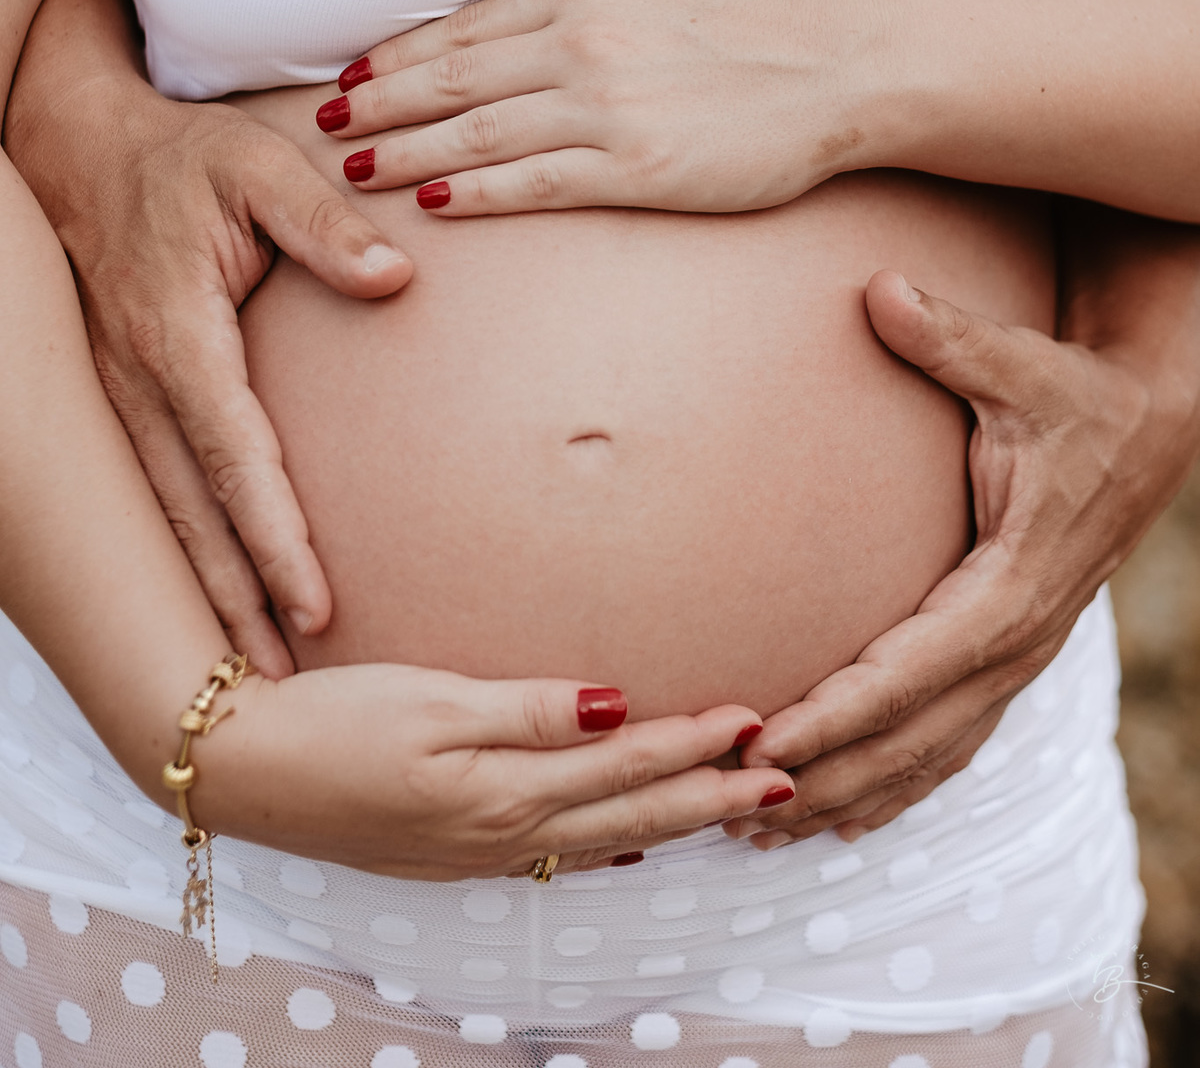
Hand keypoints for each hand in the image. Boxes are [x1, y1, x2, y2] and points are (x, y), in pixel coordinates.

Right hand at [6, 75, 410, 677]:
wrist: (81, 147)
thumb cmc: (182, 158)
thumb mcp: (258, 166)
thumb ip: (324, 221)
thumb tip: (394, 277)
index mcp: (179, 334)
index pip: (234, 457)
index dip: (275, 537)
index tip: (317, 606)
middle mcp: (140, 380)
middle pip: (192, 515)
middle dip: (236, 603)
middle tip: (285, 688)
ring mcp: (120, 395)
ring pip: (166, 515)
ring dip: (207, 593)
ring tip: (254, 669)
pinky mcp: (122, 398)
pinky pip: (155, 489)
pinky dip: (185, 550)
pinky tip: (218, 591)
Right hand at [201, 668, 793, 878]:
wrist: (245, 771)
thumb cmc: (334, 721)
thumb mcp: (432, 701)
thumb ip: (530, 710)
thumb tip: (618, 703)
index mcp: (506, 789)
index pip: (627, 761)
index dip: (697, 742)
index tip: (758, 722)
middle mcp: (505, 829)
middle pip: (633, 811)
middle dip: (712, 795)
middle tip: (784, 782)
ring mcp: (481, 847)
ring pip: (604, 834)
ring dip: (673, 819)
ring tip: (729, 809)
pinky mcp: (455, 848)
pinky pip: (558, 851)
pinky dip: (610, 842)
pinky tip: (625, 840)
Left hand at [316, 0, 881, 212]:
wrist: (849, 58)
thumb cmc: (767, 0)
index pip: (467, 24)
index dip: (400, 51)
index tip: (354, 69)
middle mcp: (582, 42)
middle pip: (453, 77)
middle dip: (381, 101)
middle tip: (324, 121)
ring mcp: (607, 108)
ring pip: (478, 133)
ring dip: (407, 151)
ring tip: (356, 165)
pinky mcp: (639, 170)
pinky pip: (536, 184)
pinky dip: (477, 194)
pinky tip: (433, 204)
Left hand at [723, 266, 1199, 847]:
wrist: (1148, 426)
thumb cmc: (1076, 394)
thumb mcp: (1022, 362)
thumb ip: (953, 336)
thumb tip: (881, 289)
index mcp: (1012, 582)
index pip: (915, 668)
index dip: (841, 713)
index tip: (765, 742)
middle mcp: (1016, 638)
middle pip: (914, 737)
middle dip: (825, 777)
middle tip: (730, 807)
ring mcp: (1016, 656)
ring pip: (929, 754)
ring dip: (848, 796)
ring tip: (760, 831)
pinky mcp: (1008, 655)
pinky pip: (950, 742)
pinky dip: (896, 786)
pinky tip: (841, 816)